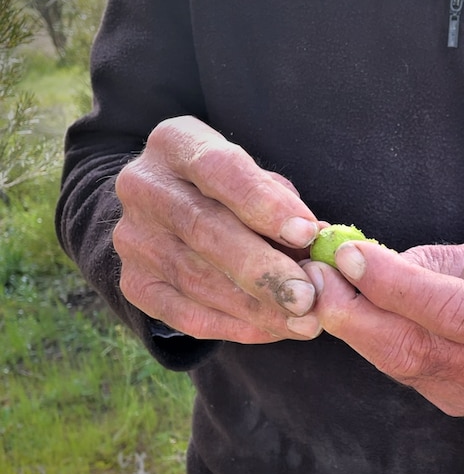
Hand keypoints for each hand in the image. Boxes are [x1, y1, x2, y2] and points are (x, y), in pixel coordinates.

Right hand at [113, 116, 322, 342]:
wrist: (169, 210)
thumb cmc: (232, 190)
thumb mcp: (257, 178)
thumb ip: (285, 205)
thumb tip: (320, 241)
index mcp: (177, 143)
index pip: (220, 168)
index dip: (263, 202)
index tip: (306, 232)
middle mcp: (144, 186)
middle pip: (205, 229)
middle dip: (262, 269)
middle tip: (306, 297)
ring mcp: (133, 237)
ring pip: (197, 279)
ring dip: (256, 307)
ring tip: (304, 321)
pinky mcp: (134, 282)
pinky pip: (184, 314)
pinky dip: (234, 326)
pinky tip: (273, 330)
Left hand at [304, 232, 463, 416]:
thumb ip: (440, 262)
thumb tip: (372, 265)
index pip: (451, 310)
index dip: (394, 285)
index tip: (348, 255)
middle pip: (415, 349)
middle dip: (353, 312)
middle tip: (312, 275)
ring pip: (402, 364)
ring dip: (354, 325)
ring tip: (322, 287)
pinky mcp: (462, 405)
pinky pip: (406, 372)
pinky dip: (374, 341)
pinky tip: (352, 312)